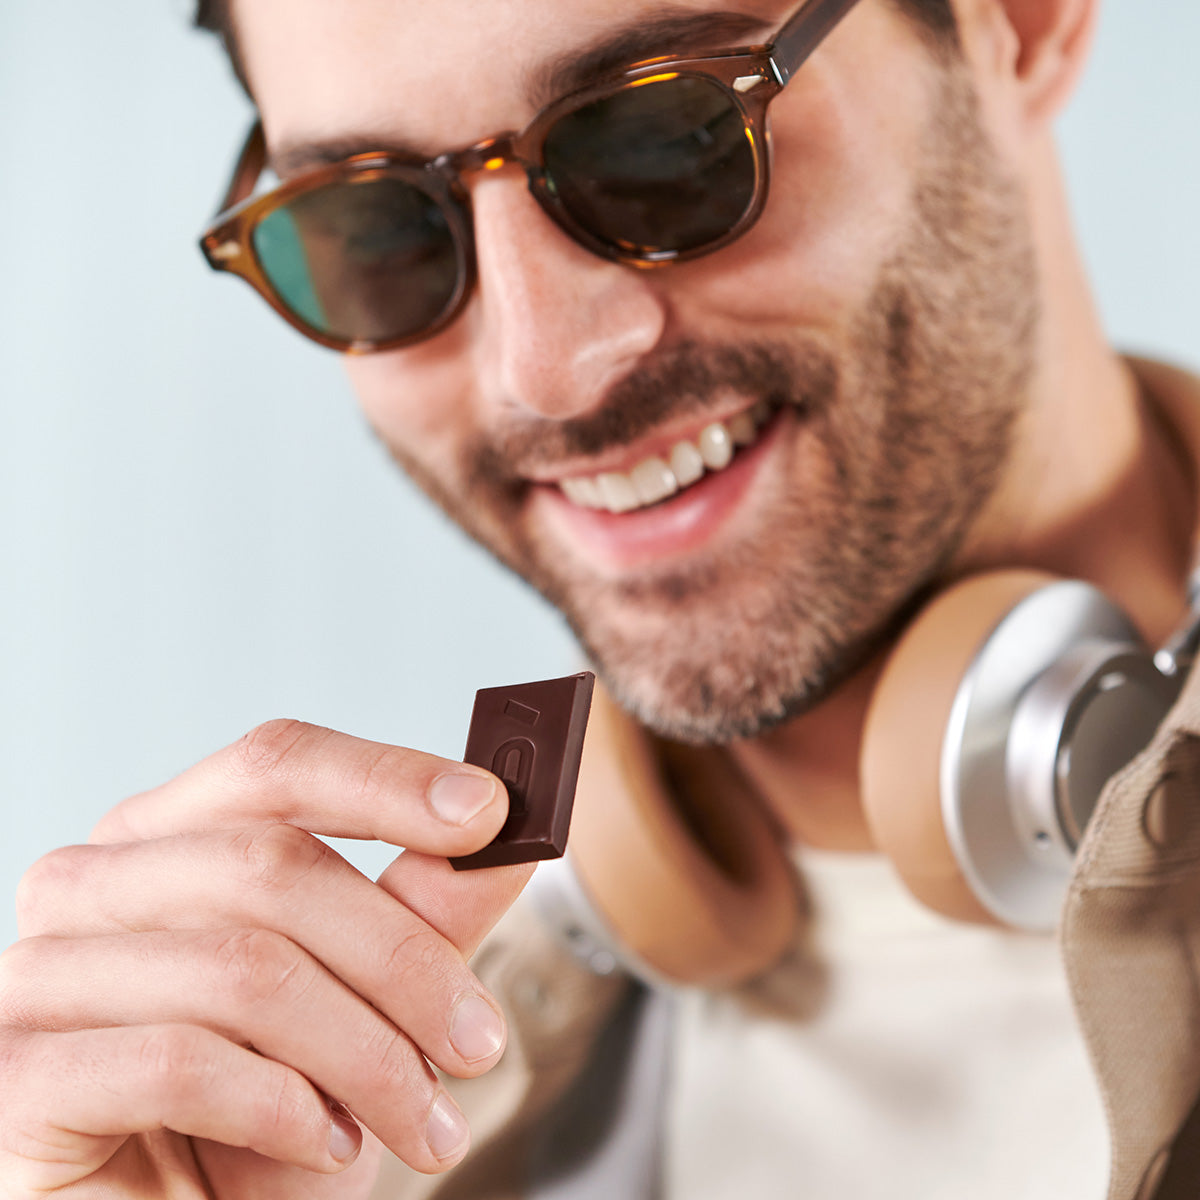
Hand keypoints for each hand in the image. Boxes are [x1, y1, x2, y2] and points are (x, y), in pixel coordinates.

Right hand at [0, 719, 530, 1198]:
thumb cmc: (267, 1122)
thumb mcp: (364, 1006)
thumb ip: (419, 913)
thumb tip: (501, 839)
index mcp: (166, 838)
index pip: (275, 765)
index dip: (387, 778)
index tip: (491, 811)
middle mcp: (90, 882)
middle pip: (273, 865)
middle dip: (404, 960)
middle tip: (479, 1040)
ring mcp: (37, 972)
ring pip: (244, 967)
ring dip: (367, 1055)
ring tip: (422, 1122)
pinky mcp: (17, 1076)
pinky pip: (181, 1059)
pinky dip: (284, 1107)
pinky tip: (325, 1144)